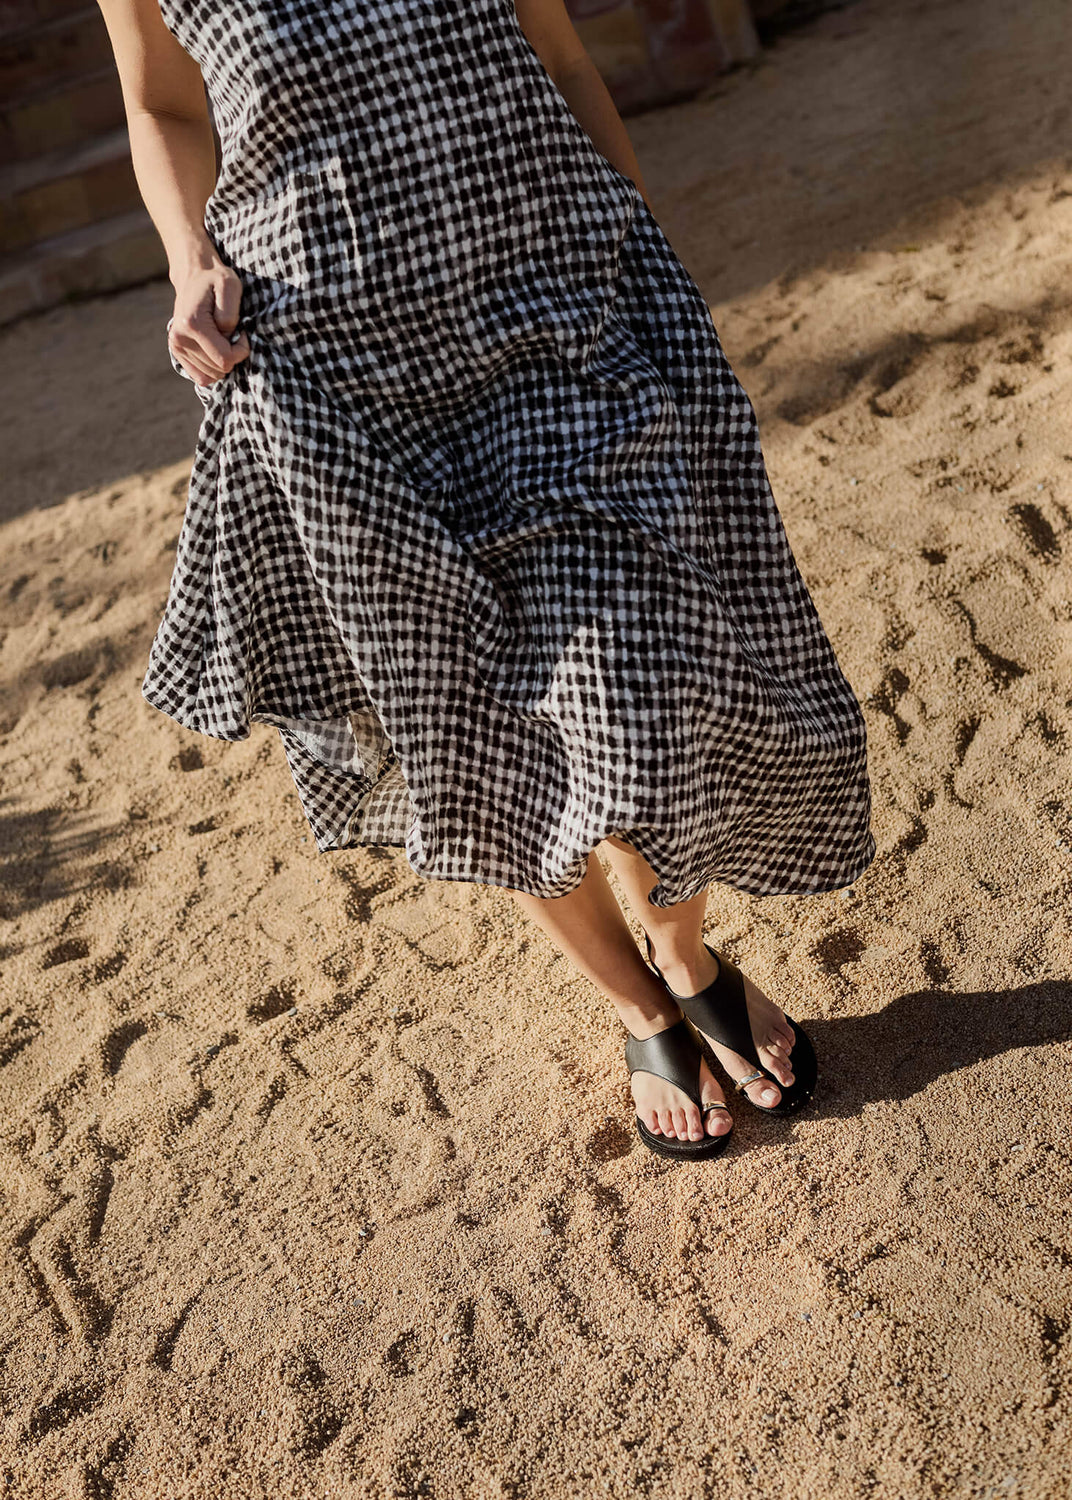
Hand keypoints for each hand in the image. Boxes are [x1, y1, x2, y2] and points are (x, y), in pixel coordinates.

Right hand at [168, 261, 249, 384]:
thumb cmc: (215, 281)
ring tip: (222, 339)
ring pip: (211, 375)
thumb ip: (229, 312)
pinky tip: (216, 350)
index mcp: (192, 324)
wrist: (194, 277)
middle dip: (232, 355)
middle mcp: (180, 338)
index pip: (225, 359)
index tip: (242, 333)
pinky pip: (202, 377)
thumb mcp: (230, 285)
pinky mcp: (177, 352)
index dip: (241, 350)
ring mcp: (176, 347)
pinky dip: (213, 368)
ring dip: (222, 361)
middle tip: (231, 334)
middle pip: (219, 369)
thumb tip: (227, 336)